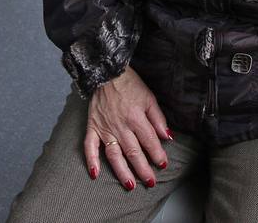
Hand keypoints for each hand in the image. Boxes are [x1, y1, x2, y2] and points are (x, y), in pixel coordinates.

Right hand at [83, 67, 172, 190]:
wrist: (107, 72)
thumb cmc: (130, 84)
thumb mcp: (149, 98)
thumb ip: (158, 119)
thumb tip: (167, 137)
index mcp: (136, 118)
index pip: (149, 141)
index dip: (157, 154)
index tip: (163, 164)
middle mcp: (121, 126)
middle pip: (134, 152)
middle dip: (143, 169)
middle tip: (150, 182)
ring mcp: (105, 128)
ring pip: (114, 155)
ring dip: (122, 171)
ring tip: (130, 185)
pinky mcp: (92, 127)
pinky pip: (90, 146)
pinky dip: (91, 161)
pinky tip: (94, 174)